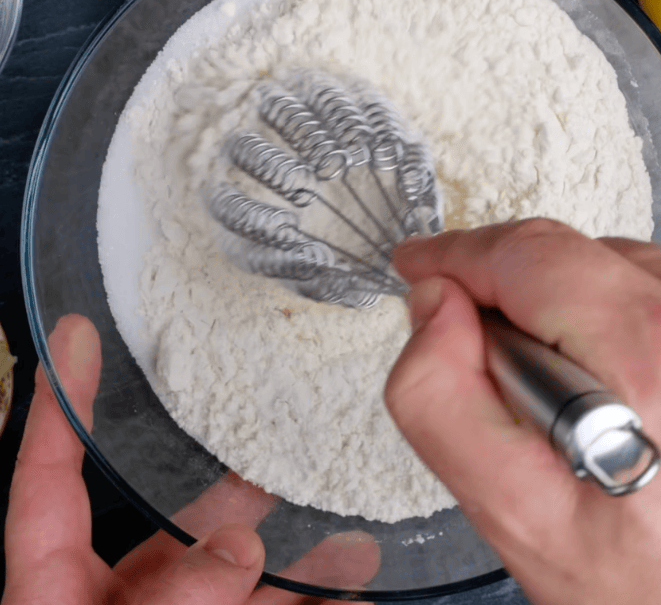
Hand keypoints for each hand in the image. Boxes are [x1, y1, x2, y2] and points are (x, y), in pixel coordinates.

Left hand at [3, 315, 379, 603]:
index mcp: (57, 597)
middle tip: (272, 473)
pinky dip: (312, 603)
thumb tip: (236, 545)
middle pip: (172, 535)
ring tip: (353, 545)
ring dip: (295, 567)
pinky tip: (357, 592)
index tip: (74, 337)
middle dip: (228, 501)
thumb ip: (170, 603)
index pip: (48, 481)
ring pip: (236, 586)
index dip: (58, 404)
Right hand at [385, 219, 660, 604]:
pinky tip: (624, 388)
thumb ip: (440, 395)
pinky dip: (618, 321)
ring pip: (609, 266)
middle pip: (567, 255)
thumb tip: (435, 305)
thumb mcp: (512, 510)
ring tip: (580, 400)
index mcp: (659, 352)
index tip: (421, 265)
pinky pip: (656, 287)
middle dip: (512, 298)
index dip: (458, 255)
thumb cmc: (654, 586)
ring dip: (569, 313)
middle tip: (509, 377)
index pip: (528, 254)